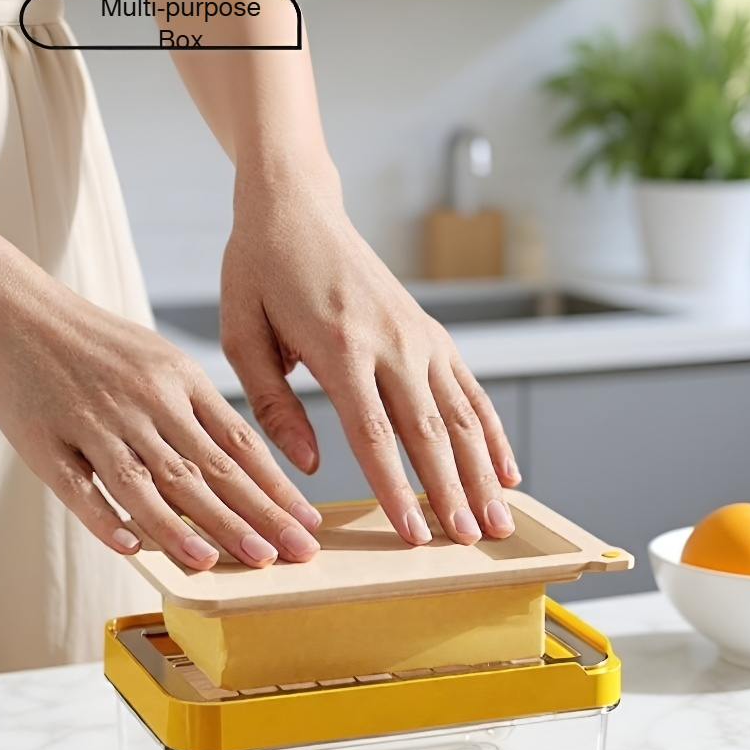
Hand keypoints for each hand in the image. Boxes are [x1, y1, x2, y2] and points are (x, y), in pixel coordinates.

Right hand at [0, 253, 321, 570]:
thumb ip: (199, 412)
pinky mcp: (46, 442)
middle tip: (288, 554)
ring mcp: (95, 422)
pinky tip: (131, 547)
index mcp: (178, 380)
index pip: (238, 443)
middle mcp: (143, 401)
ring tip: (218, 563)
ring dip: (184, 526)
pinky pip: (79, 487)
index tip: (307, 522)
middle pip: (204, 469)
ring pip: (146, 482)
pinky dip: (104, 518)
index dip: (275, 488)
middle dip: (251, 517)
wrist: (15, 311)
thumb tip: (246, 468)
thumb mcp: (160, 360)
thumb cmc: (95, 344)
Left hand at [221, 180, 520, 546]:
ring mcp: (419, 335)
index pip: (374, 433)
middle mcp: (391, 340)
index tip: (413, 535)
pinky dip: (492, 433)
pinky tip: (508, 472)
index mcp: (339, 344)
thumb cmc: (260, 270)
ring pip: (461, 415)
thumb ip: (273, 404)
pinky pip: (470, 389)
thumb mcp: (241, 334)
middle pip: (430, 432)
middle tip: (469, 542)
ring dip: (484, 473)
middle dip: (453, 493)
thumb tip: (310, 465)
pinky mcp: (431, 331)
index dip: (396, 489)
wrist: (298, 206)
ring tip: (498, 521)